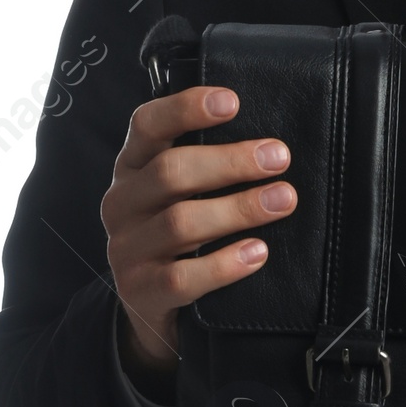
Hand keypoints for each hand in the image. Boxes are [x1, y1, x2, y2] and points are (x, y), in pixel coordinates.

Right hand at [100, 87, 295, 383]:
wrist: (150, 305)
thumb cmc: (179, 236)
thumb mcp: (181, 195)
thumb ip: (208, 167)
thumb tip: (270, 145)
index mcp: (132, 167)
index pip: (147, 125)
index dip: (186, 108)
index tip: (232, 101)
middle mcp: (122, 203)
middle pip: (170, 172)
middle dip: (230, 162)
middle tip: (279, 157)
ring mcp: (126, 249)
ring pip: (180, 222)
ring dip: (239, 209)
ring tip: (283, 200)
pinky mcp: (140, 291)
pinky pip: (182, 277)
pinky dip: (225, 264)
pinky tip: (258, 252)